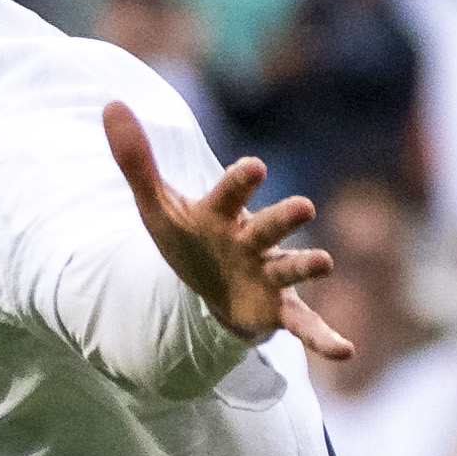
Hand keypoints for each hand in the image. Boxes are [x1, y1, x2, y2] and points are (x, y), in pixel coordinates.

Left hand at [103, 103, 350, 361]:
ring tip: (325, 263)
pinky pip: (303, 324)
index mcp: (222, 213)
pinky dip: (323, 336)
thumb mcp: (155, 206)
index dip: (241, 181)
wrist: (207, 284)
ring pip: (292, 268)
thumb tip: (111, 105)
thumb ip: (136, 160)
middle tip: (303, 208)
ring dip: (307, 265)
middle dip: (284, 218)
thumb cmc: (188, 237)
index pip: (231, 192)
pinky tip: (345, 351)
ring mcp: (269, 273)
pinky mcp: (277, 308)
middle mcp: (252, 239)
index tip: (254, 168)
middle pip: (269, 227)